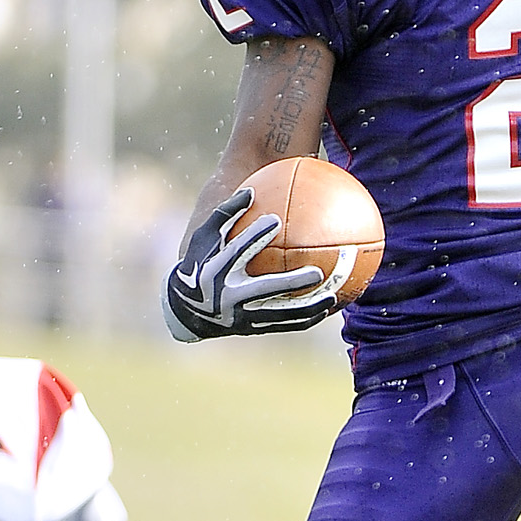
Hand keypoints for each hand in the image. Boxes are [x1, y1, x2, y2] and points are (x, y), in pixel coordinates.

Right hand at [162, 188, 338, 340]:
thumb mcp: (204, 237)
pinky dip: (306, 319)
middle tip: (317, 273)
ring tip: (332, 297)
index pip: (236, 252)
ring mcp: (242, 317)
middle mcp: (229, 296)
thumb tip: (251, 191)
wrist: (188, 310)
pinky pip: (284, 325)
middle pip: (264, 290)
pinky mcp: (254, 329)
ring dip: (307, 309)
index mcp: (216, 271)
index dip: (253, 236)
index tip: (275, 220)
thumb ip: (226, 214)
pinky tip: (327, 309)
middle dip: (290, 283)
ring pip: (280, 315)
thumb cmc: (200, 263)